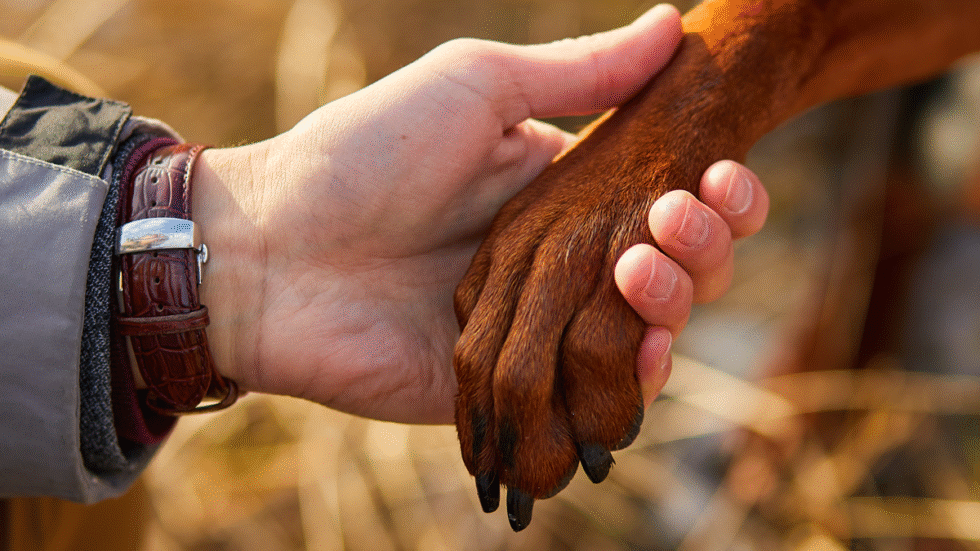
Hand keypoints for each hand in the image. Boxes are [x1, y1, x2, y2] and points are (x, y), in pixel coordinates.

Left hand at [190, 4, 766, 424]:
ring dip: (679, 300)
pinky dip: (636, 378)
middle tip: (682, 212)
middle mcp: (562, 262)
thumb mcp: (473, 87)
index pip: (668, 198)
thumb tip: (674, 24)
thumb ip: (576, 70)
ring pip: (648, 331)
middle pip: (675, 268)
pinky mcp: (513, 387)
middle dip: (706, 245)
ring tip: (646, 264)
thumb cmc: (363, 154)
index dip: (717, 192)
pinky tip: (649, 348)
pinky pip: (594, 396)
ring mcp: (540, 328)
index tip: (724, 172)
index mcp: (561, 193)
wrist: (271, 250)